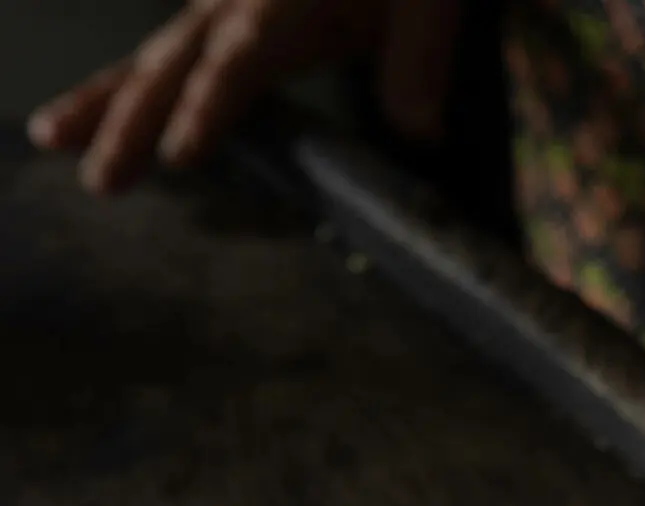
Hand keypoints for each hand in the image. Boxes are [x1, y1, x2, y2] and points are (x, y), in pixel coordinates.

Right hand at [26, 0, 460, 193]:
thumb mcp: (427, 2)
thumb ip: (417, 62)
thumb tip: (419, 132)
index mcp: (284, 2)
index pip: (238, 58)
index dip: (207, 104)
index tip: (181, 153)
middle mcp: (238, 3)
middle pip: (175, 63)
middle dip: (131, 122)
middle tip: (103, 181)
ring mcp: (222, 6)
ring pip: (154, 58)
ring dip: (103, 101)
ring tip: (50, 139)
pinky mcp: (222, 14)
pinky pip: (167, 56)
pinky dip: (125, 88)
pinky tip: (89, 120)